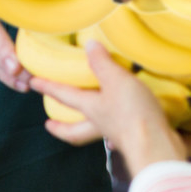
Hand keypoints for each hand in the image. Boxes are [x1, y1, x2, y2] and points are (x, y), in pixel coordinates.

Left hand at [30, 43, 187, 173]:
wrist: (157, 145)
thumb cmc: (132, 113)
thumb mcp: (116, 80)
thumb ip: (102, 63)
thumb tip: (89, 46)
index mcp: (91, 108)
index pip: (64, 95)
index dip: (48, 87)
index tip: (33, 83)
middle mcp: (100, 123)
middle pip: (75, 130)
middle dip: (61, 127)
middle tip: (49, 124)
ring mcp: (117, 134)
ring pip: (95, 133)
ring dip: (87, 129)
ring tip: (85, 122)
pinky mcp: (135, 139)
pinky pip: (119, 137)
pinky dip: (115, 136)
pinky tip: (118, 134)